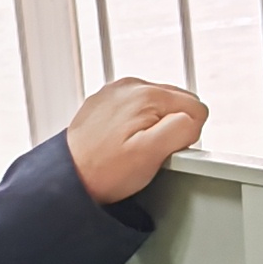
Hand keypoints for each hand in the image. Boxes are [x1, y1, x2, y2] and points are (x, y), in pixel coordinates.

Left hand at [68, 76, 211, 204]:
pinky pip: (135, 111)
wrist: (67, 177)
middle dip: (170, 129)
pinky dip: (134, 126)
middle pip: (177, 104)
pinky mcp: (104, 102)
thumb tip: (194, 118)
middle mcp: (130, 85)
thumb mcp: (152, 153)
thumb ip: (183, 128)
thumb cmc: (104, 171)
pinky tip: (120, 144)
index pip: (196, 108)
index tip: (163, 150)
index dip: (186, 135)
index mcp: (147, 93)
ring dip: (153, 127)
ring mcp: (115, 92)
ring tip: (131, 149)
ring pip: (157, 107)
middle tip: (146, 152)